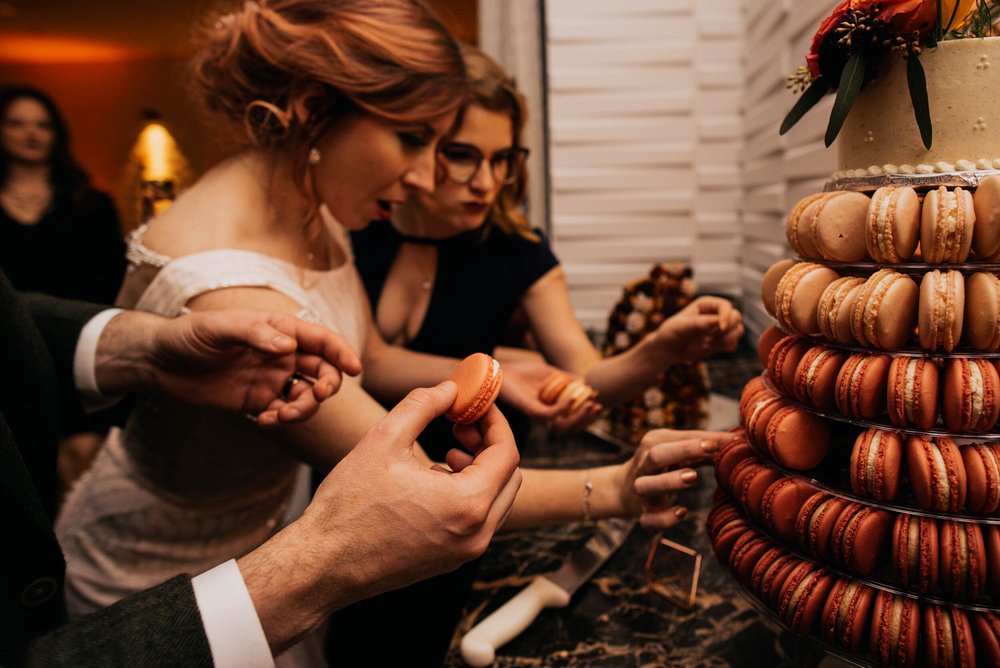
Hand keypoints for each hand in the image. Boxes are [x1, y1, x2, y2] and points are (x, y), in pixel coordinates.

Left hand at [96, 309, 361, 425]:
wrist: (158, 363)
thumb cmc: (188, 336)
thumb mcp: (217, 328)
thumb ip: (254, 334)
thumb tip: (289, 346)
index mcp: (279, 330)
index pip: (320, 340)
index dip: (340, 352)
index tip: (353, 368)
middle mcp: (282, 354)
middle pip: (322, 370)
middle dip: (327, 384)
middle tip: (318, 395)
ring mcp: (272, 379)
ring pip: (306, 396)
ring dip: (304, 408)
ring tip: (282, 416)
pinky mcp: (258, 401)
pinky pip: (283, 413)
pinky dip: (282, 421)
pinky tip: (265, 423)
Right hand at [241, 382, 521, 652]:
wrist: (323, 565)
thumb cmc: (348, 505)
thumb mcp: (383, 440)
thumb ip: (422, 405)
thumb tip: (449, 388)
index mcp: (467, 504)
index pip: (507, 453)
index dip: (494, 421)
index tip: (476, 404)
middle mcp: (476, 534)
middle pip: (509, 478)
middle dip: (490, 444)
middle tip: (461, 424)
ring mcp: (465, 552)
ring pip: (496, 500)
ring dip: (480, 469)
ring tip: (447, 451)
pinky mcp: (450, 560)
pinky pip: (477, 520)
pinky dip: (468, 493)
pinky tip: (433, 479)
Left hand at [497, 354, 602, 424]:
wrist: (503, 371)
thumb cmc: (523, 372)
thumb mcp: (549, 372)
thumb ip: (565, 378)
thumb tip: (584, 382)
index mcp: (552, 407)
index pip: (573, 416)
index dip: (587, 411)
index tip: (598, 400)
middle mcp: (546, 414)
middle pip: (572, 424)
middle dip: (587, 417)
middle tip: (598, 407)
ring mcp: (540, 414)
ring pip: (564, 424)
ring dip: (579, 416)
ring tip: (590, 404)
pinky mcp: (532, 411)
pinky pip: (551, 414)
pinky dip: (564, 408)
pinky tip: (573, 397)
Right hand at [616, 428, 731, 529]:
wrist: (622, 489)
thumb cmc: (662, 465)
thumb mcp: (677, 450)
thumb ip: (704, 444)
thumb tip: (740, 439)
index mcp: (653, 443)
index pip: (677, 438)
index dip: (701, 439)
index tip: (727, 440)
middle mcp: (644, 465)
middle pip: (657, 454)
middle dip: (683, 450)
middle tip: (710, 449)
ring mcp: (640, 490)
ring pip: (647, 485)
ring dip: (669, 481)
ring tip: (693, 476)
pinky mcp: (642, 513)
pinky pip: (648, 519)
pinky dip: (664, 518)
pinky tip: (682, 513)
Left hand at [654, 296, 743, 362]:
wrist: (669, 349)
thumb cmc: (672, 333)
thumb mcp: (681, 327)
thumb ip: (699, 324)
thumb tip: (717, 322)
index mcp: (707, 304)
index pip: (726, 306)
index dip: (726, 316)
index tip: (720, 327)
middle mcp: (716, 313)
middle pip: (736, 317)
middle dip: (725, 330)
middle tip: (707, 338)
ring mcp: (721, 327)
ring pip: (738, 331)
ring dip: (724, 340)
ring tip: (706, 343)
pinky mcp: (722, 340)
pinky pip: (733, 344)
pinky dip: (723, 347)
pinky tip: (708, 348)